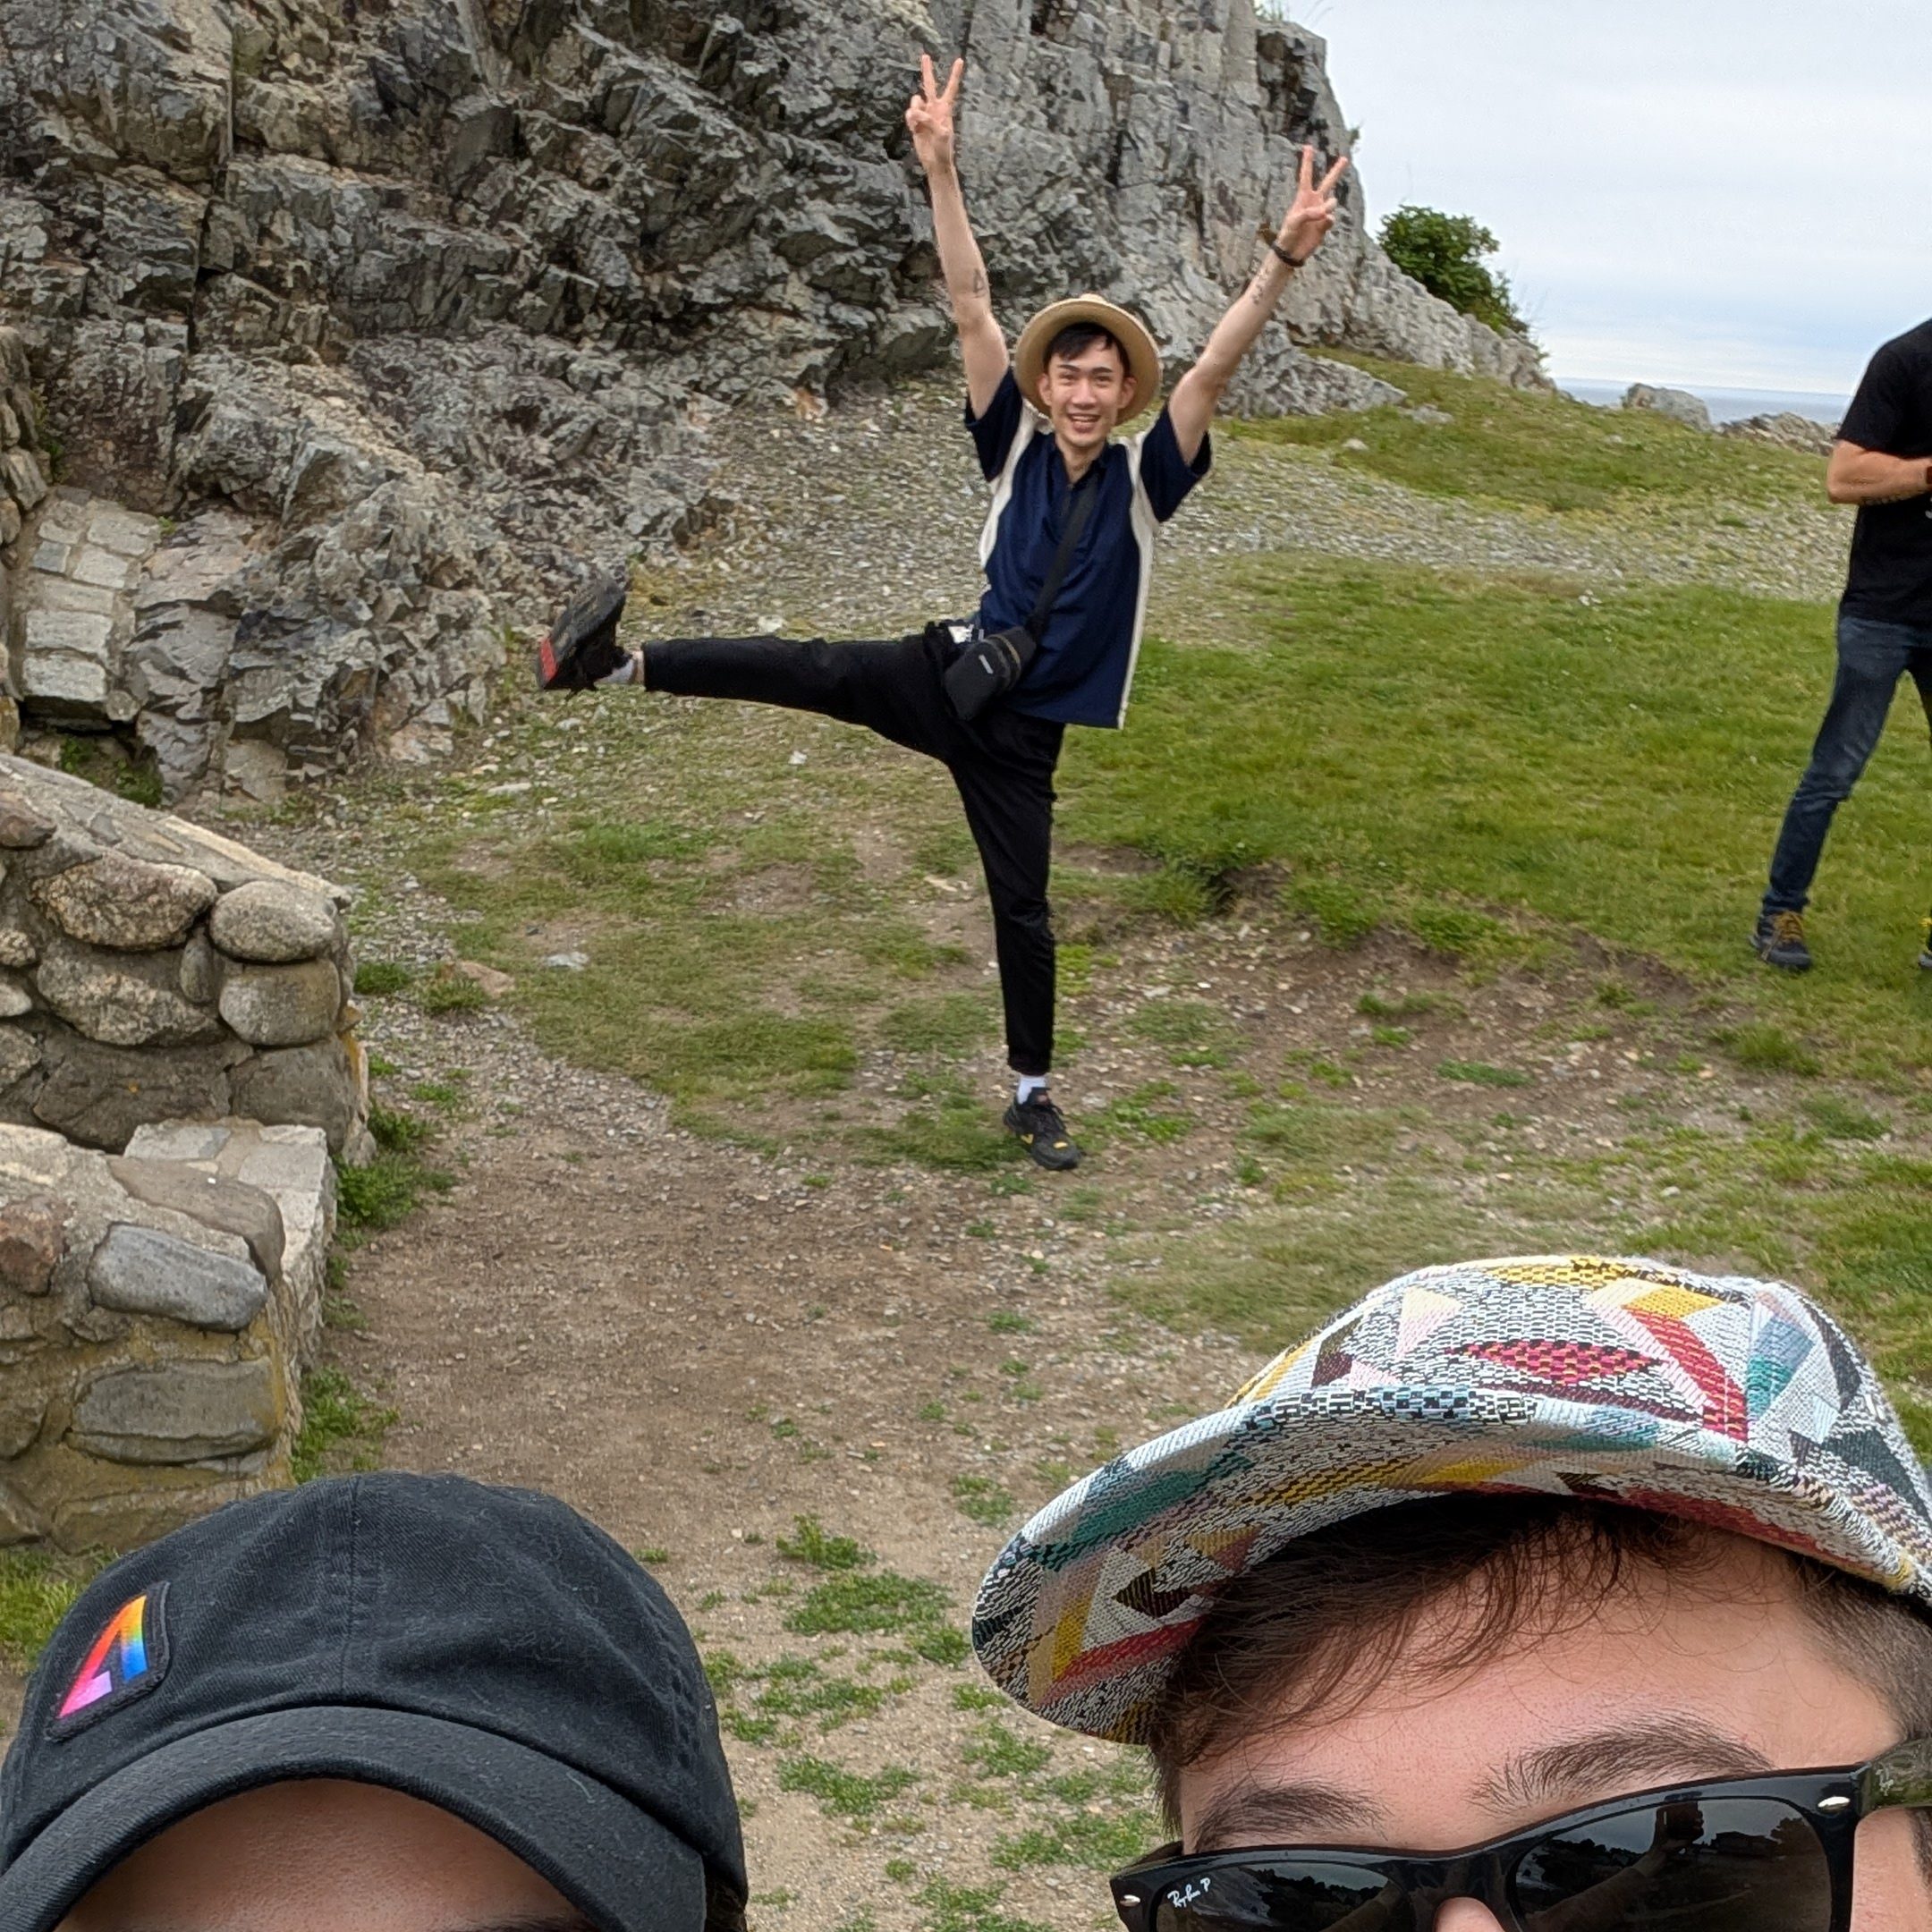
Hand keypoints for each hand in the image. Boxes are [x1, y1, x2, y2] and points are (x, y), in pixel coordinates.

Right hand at [906, 52, 963, 175]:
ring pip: (915, 101)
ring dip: (915, 111)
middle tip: (925, 55)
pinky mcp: (915, 123)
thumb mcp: (941, 133)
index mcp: (945, 109)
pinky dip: (910, 120)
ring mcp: (924, 114)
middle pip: (930, 85)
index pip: (951, 88)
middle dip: (927, 70)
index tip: (960, 60)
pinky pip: (909, 114)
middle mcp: (934, 108)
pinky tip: (915, 129)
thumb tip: (914, 112)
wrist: (935, 162)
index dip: (955, 75)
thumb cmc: (943, 148)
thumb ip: (928, 120)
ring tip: (918, 124)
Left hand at [1276, 144, 1349, 263]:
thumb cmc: (1288, 234)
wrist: (1292, 251)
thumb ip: (1310, 213)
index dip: (1307, 161)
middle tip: (1345, 158)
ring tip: (1321, 214)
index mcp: (1303, 197)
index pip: (1306, 176)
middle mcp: (1314, 201)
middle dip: (1336, 171)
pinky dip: (1329, 220)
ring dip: (1328, 207)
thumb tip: (1326, 211)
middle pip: (1328, 182)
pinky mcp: (1326, 224)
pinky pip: (1332, 218)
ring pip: (1332, 203)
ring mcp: (1322, 212)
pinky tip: (1324, 224)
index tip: (1308, 146)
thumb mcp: (1294, 221)